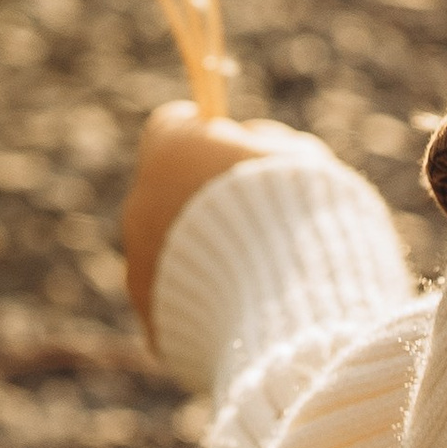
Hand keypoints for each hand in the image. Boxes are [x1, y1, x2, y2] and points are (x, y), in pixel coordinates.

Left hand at [119, 102, 285, 331]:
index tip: (236, 153)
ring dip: (205, 259)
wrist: (293, 307)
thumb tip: (254, 144)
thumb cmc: (305, 219)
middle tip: (258, 224)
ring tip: (261, 277)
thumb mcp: (302, 160)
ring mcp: (141, 267)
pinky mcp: (154, 320)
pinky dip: (206, 307)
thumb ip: (268, 145)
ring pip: (169, 253)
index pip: (174, 127)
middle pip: (167, 193)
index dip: (208, 140)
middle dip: (203, 205)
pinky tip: (248, 315)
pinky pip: (179, 305)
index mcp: (173, 151)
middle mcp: (142, 205)